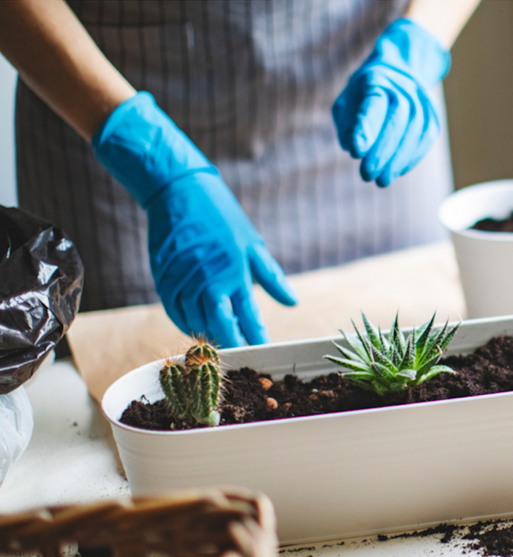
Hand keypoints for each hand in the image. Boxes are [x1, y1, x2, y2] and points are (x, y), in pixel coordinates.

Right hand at [93, 93, 296, 347]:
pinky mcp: (163, 279)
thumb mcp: (253, 245)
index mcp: (235, 272)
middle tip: (240, 351)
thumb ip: (272, 277)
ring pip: (194, 322)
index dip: (256, 338)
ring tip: (221, 340)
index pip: (248, 317)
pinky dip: (186, 323)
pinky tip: (198, 325)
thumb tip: (293, 302)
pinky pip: (174, 312)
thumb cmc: (223, 218)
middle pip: (219, 326)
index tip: (264, 349)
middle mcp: (208, 281)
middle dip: (231, 343)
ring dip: (208, 334)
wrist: (179, 191)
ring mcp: (182, 281)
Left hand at [332, 18, 450, 186]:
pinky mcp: (432, 117)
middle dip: (382, 150)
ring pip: (415, 130)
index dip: (366, 128)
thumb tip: (356, 149)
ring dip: (397, 159)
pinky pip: (426, 139)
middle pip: (398, 117)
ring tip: (381, 180)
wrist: (396, 77)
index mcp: (376, 79)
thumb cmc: (363, 98)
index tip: (356, 152)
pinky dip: (411, 158)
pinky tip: (397, 172)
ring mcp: (422, 101)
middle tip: (367, 174)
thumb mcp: (346, 106)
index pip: (373, 103)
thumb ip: (348, 126)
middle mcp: (403, 86)